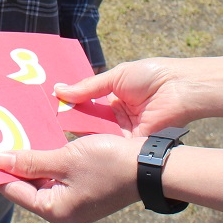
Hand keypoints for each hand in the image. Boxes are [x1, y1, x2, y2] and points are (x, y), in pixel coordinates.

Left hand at [0, 134, 142, 222]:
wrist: (150, 167)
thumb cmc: (108, 164)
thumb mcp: (65, 159)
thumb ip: (32, 161)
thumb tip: (0, 161)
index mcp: (55, 210)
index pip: (15, 191)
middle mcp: (63, 211)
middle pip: (28, 187)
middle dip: (14, 164)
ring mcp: (76, 202)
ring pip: (44, 180)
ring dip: (32, 159)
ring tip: (15, 137)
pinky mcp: (86, 190)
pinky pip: (59, 176)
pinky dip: (49, 160)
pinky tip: (41, 141)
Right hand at [55, 58, 186, 136]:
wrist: (179, 88)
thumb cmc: (151, 76)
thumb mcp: (114, 77)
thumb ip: (88, 87)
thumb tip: (59, 89)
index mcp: (113, 99)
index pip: (87, 105)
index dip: (70, 107)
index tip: (49, 109)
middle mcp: (117, 117)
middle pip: (89, 122)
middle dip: (71, 123)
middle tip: (44, 127)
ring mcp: (124, 132)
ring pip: (97, 135)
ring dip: (80, 136)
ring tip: (53, 137)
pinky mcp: (132, 144)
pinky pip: (111, 145)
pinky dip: (96, 146)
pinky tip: (76, 147)